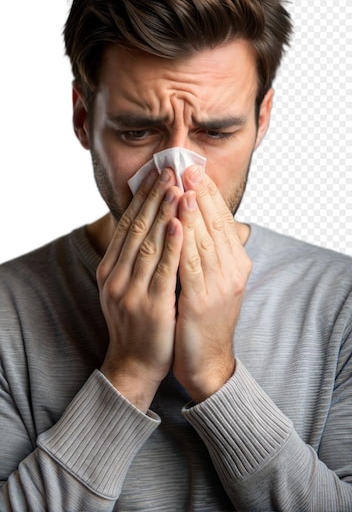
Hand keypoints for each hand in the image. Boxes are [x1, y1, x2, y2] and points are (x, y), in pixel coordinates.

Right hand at [97, 168, 182, 411]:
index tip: (156, 174)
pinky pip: (163, 269)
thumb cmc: (137, 322)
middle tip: (168, 170)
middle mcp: (116, 275)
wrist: (133, 364)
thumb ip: (135, 258)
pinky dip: (172, 244)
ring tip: (176, 186)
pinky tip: (180, 223)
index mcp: (110, 269)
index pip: (127, 224)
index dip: (141, 198)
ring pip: (149, 242)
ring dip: (164, 212)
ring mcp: (131, 290)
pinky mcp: (151, 305)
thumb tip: (150, 225)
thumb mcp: (127, 286)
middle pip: (136, 227)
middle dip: (153, 197)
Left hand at [173, 165, 251, 402]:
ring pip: (203, 239)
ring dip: (191, 210)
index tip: (194, 168)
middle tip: (186, 165)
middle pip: (215, 224)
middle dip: (199, 193)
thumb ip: (211, 250)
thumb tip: (202, 220)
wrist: (206, 360)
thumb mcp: (214, 279)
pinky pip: (190, 264)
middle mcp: (232, 270)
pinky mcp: (201, 300)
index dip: (208, 193)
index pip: (221, 220)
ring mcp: (219, 285)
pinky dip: (183, 241)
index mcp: (236, 262)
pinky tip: (175, 222)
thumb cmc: (205, 316)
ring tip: (181, 184)